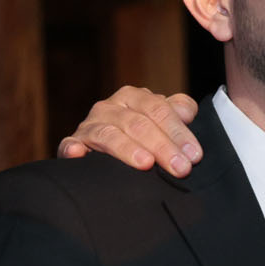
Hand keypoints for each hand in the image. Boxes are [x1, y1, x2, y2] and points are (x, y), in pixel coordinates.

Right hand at [58, 87, 201, 176]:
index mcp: (134, 98)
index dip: (178, 132)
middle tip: (180, 168)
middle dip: (162, 146)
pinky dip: (73, 148)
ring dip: (128, 149)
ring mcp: (90, 125)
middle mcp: (110, 108)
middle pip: (138, 123)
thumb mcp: (163, 120)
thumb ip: (176, 112)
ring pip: (110, 134)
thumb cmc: (144, 135)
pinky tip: (79, 154)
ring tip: (145, 164)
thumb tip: (186, 111)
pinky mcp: (74, 144)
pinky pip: (70, 144)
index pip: (159, 110)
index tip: (194, 155)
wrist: (110, 152)